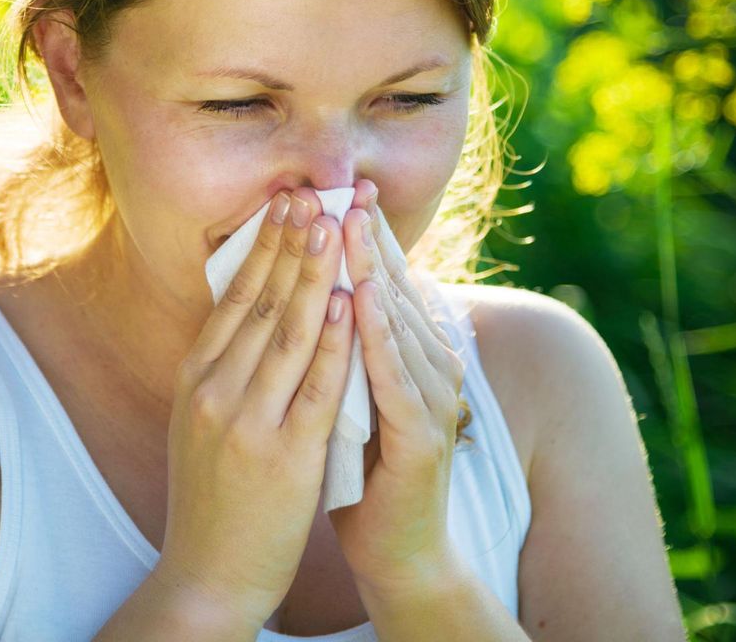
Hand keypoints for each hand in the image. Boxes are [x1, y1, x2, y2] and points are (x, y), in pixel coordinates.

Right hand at [157, 188, 353, 629]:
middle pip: (259, 303)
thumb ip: (222, 366)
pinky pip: (314, 386)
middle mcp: (214, 391)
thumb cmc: (213, 493)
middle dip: (288, 244)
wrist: (208, 571)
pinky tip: (344, 302)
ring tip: (330, 227)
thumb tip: (245, 307)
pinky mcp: (283, 455)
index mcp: (195, 378)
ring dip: (312, 274)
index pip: (233, 297)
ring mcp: (246, 421)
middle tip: (310, 195)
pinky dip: (331, 340)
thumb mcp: (200, 419)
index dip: (261, 247)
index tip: (283, 205)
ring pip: (286, 332)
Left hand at [327, 179, 466, 592]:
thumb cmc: (360, 466)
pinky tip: (363, 301)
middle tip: (346, 187)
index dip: (361, 235)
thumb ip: (335, 343)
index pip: (382, 282)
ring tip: (349, 224)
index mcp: (406, 353)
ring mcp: (431, 401)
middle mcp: (428, 367)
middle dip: (366, 238)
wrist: (393, 547)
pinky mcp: (424, 439)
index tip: (335, 188)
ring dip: (374, 271)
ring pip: (398, 323)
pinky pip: (396, 379)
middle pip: (394, 290)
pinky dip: (379, 337)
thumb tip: (304, 288)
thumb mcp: (341, 391)